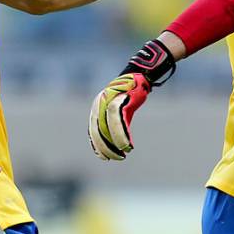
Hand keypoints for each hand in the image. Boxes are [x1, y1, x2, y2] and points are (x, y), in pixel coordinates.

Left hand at [88, 39, 175, 160]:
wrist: (140, 76)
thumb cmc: (129, 96)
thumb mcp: (120, 112)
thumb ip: (114, 126)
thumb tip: (117, 145)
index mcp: (97, 107)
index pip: (93, 130)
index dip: (97, 146)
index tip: (105, 157)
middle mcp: (100, 103)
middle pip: (98, 130)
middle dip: (105, 147)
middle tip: (115, 158)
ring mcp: (110, 100)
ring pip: (108, 126)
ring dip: (115, 142)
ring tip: (123, 153)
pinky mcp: (121, 99)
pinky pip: (119, 120)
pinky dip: (123, 134)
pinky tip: (128, 144)